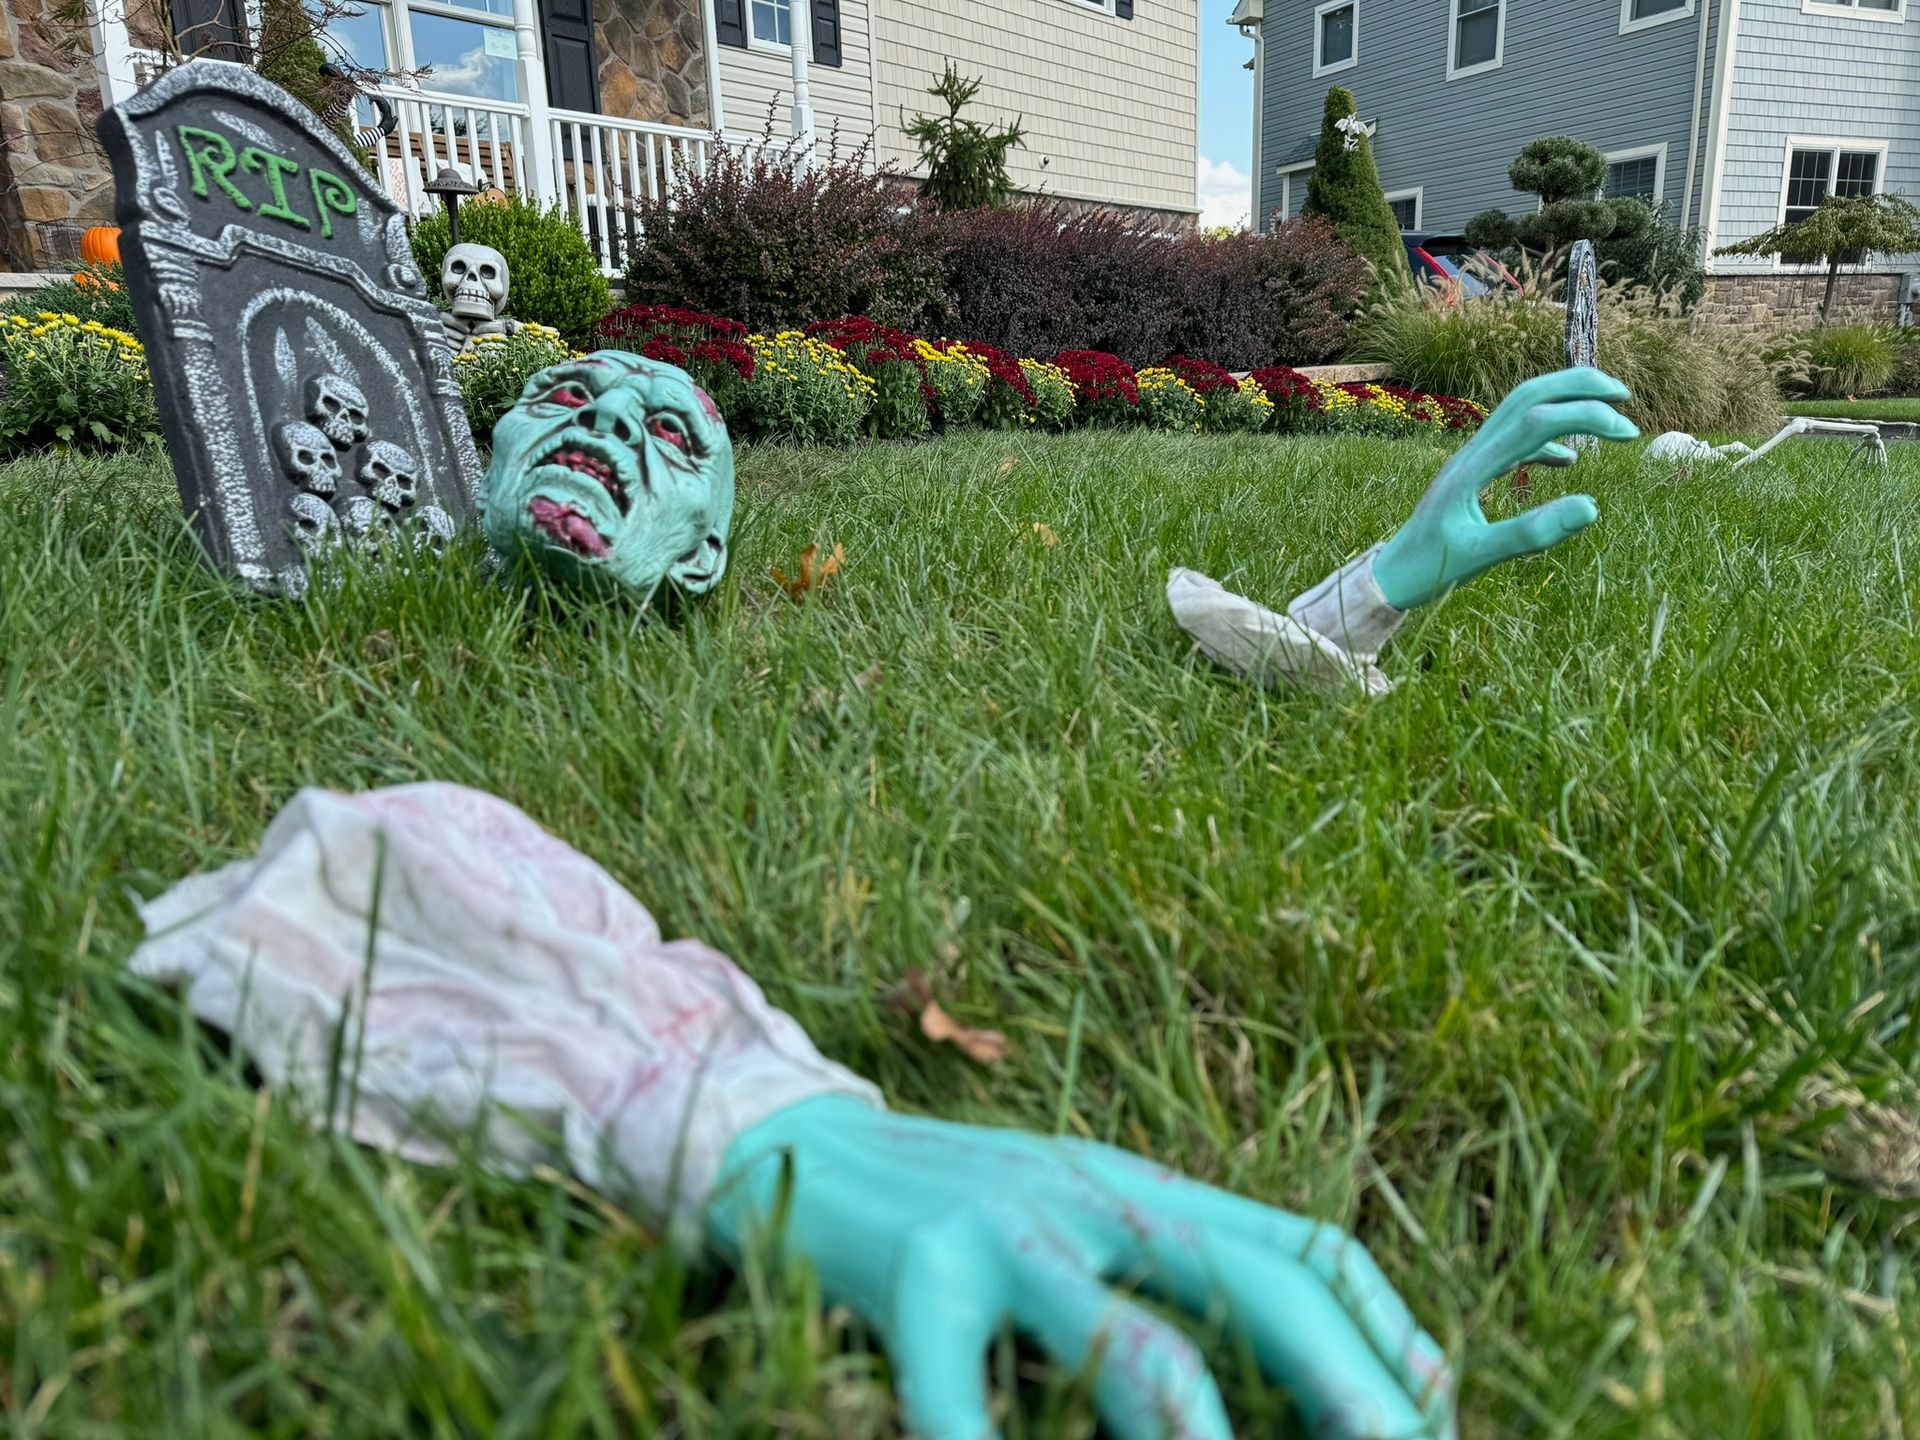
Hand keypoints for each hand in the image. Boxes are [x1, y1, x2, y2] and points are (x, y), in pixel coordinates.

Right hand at [706, 1097, 1454, 1439]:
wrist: (798, 1143)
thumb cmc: (960, 1212)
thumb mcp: (1080, 1221)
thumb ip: (1168, 1272)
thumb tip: (1280, 1374)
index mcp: (1148, 1191)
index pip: (1305, 1249)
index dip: (1390, 1338)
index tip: (1439, 1416)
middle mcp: (1095, 1200)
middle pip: (1258, 1284)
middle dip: (1348, 1389)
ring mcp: (1007, 1231)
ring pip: (1132, 1341)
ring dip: (1198, 1436)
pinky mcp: (912, 1275)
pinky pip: (959, 1388)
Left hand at [1372, 369, 1637, 610]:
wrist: (1389, 576)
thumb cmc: (1427, 570)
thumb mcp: (1479, 557)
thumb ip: (1530, 534)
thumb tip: (1592, 507)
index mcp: (1473, 468)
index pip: (1537, 420)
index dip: (1586, 416)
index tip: (1627, 433)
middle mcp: (1471, 454)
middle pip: (1527, 396)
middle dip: (1578, 386)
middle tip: (1624, 397)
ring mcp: (1471, 461)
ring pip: (1521, 411)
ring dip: (1565, 404)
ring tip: (1608, 416)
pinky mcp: (1472, 473)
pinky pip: (1514, 442)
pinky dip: (1548, 441)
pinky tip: (1570, 462)